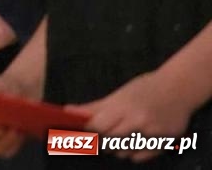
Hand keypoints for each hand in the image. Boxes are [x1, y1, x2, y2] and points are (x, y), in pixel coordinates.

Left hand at [71, 71, 196, 160]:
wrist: (178, 88)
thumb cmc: (144, 89)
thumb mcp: (119, 95)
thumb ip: (94, 107)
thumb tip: (68, 111)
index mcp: (123, 107)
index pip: (98, 127)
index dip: (87, 132)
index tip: (79, 133)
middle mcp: (138, 121)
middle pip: (109, 142)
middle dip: (100, 142)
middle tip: (96, 138)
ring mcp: (152, 134)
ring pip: (123, 152)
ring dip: (114, 149)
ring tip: (114, 138)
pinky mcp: (164, 143)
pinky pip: (139, 158)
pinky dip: (131, 154)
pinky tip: (130, 144)